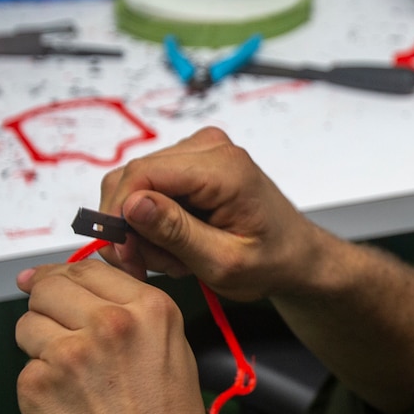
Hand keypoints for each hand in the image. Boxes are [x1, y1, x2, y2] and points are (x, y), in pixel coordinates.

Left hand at [15, 259, 224, 413]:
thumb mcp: (173, 361)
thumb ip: (135, 318)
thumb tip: (93, 288)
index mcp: (150, 312)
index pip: (89, 269)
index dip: (65, 277)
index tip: (47, 281)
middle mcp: (110, 323)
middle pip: (49, 288)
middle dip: (47, 306)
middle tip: (57, 334)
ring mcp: (70, 353)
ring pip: (27, 326)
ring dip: (40, 348)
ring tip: (71, 386)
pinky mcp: (38, 387)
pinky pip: (25, 372)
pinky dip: (39, 391)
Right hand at [100, 126, 321, 301]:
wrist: (295, 255)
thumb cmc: (270, 261)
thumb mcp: (223, 261)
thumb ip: (177, 233)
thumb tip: (131, 205)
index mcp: (223, 168)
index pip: (143, 174)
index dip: (119, 215)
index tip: (123, 255)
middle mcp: (208, 147)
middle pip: (133, 177)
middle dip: (130, 227)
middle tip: (148, 266)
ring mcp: (198, 150)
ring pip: (135, 184)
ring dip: (142, 229)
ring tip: (173, 259)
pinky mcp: (190, 162)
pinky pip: (148, 187)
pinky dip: (152, 222)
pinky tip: (176, 245)